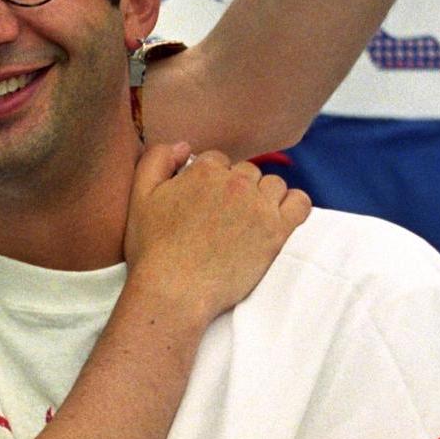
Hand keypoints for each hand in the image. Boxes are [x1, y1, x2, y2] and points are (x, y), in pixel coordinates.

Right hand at [123, 143, 311, 326]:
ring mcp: (259, 206)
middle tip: (221, 218)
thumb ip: (156, 160)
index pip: (217, 161)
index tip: (203, 204)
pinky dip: (293, 206)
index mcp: (204, 171)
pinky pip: (300, 203)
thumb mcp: (139, 197)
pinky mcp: (277, 231)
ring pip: (273, 185)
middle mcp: (235, 182)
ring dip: (262, 197)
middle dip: (236, 189)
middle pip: (246, 172)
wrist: (174, 291)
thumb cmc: (153, 249)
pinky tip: (278, 218)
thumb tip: (184, 146)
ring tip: (246, 222)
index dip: (209, 182)